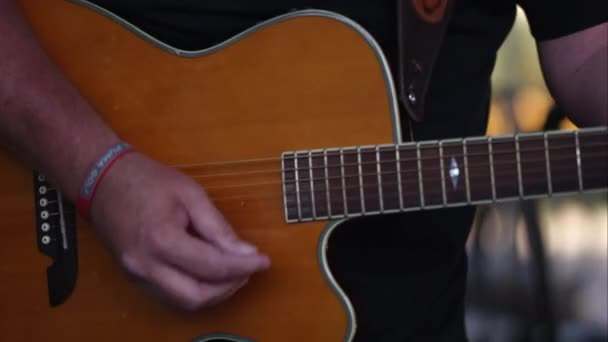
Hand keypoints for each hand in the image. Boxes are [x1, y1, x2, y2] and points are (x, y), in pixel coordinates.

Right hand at [89, 151, 269, 309]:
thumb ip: (218, 227)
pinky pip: (171, 295)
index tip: (264, 261)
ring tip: (233, 272)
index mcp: (161, 240)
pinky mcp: (135, 277)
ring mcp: (137, 275)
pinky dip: (195, 290)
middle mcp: (146, 265)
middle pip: (196, 297)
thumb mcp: (191, 194)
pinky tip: (210, 274)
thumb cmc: (147, 180)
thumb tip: (245, 253)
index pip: (212, 267)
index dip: (243, 267)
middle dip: (229, 288)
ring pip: (183, 302)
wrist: (103, 180)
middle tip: (249, 270)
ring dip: (213, 293)